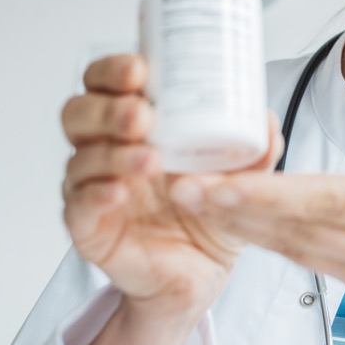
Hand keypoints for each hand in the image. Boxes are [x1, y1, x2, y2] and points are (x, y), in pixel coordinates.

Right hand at [60, 54, 283, 323]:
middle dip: (108, 107)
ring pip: (79, 157)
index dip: (114, 69)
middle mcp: (105, 149)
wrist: (201, 275)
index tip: (141, 69)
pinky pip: (77, 205)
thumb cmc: (208, 213)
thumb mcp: (240, 176)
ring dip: (112, 152)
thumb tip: (267, 120)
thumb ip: (255, 150)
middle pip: (79, 112)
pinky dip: (96, 193)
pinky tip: (119, 190)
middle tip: (144, 115)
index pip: (105, 82)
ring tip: (151, 159)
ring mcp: (91, 187)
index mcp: (134, 125)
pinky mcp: (88, 227)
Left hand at [171, 98, 344, 344]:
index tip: (222, 182)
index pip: (334, 203)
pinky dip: (268, 238)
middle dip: (236, 209)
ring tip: (192, 197)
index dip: (272, 194)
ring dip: (241, 225)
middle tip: (180, 186)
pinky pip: (308, 259)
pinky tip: (237, 219)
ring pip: (295, 248)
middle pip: (300, 229)